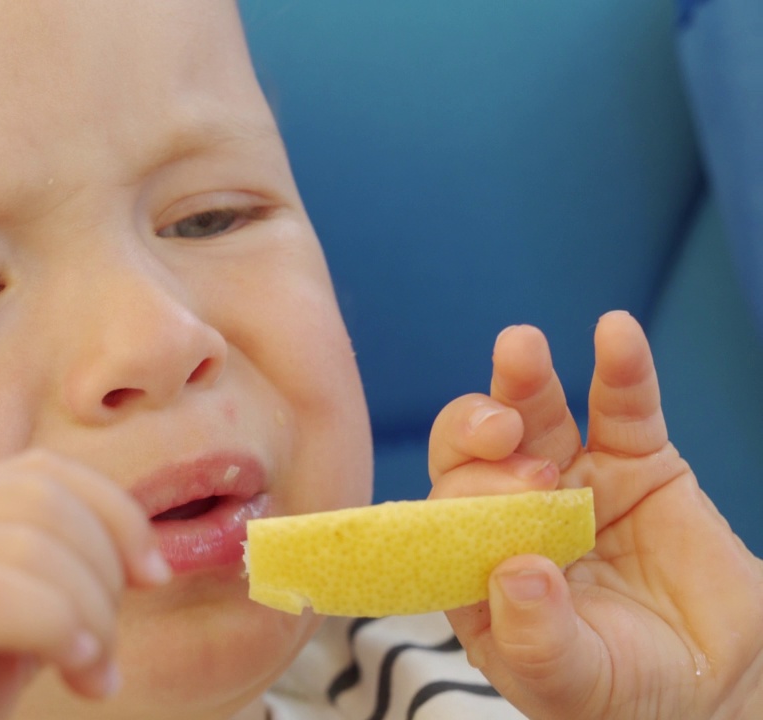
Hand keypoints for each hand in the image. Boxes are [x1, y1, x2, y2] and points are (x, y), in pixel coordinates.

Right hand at [0, 450, 169, 719]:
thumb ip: (39, 590)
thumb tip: (127, 560)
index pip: (39, 471)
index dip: (114, 512)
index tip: (151, 576)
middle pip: (44, 496)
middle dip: (105, 569)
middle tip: (106, 654)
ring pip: (32, 542)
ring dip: (89, 612)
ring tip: (91, 676)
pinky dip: (60, 630)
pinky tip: (73, 674)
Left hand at [428, 311, 762, 719]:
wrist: (712, 685)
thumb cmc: (617, 692)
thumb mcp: (566, 683)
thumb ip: (534, 637)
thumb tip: (516, 573)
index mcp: (470, 563)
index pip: (442, 512)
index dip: (459, 496)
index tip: (496, 497)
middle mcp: (508, 512)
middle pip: (474, 453)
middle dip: (475, 431)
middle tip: (501, 432)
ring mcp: (571, 479)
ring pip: (535, 415)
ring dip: (523, 379)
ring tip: (521, 348)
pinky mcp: (636, 461)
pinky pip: (623, 407)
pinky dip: (620, 369)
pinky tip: (615, 332)